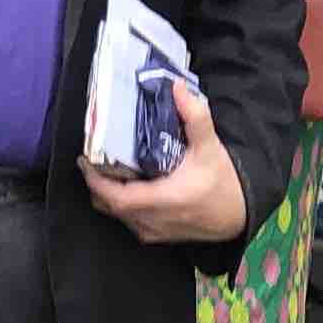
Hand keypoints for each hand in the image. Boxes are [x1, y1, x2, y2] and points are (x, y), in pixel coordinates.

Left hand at [80, 82, 250, 247]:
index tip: (84, 160)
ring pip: (116, 215)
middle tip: (91, 159)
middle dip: (96, 184)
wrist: (238, 214)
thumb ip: (194, 116)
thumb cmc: (224, 182)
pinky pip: (127, 221)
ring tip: (104, 168)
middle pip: (109, 206)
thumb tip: (176, 87)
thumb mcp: (211, 146)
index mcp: (165, 200)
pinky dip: (119, 204)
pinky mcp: (156, 236)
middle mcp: (154, 220)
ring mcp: (154, 231)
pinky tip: (124, 184)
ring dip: (106, 194)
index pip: (117, 197)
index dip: (95, 181)